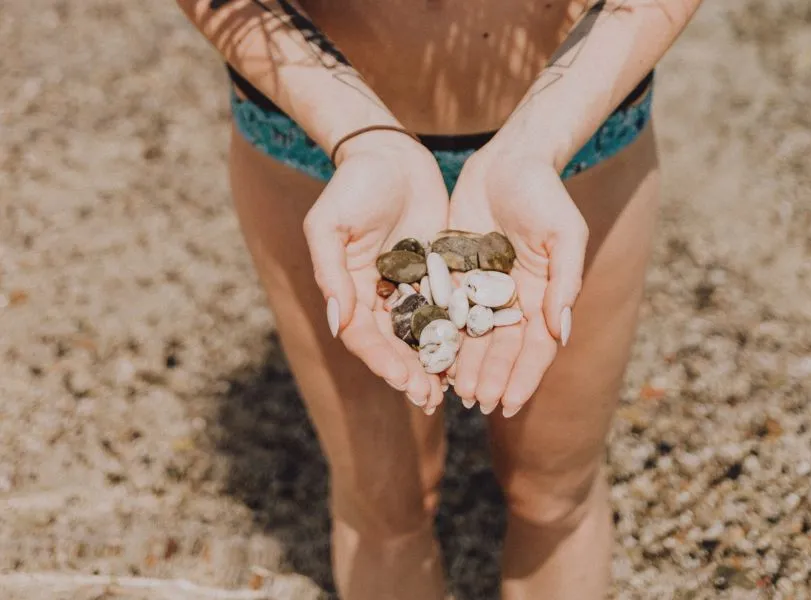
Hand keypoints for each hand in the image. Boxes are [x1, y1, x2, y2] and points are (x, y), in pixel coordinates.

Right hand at [303, 131, 448, 408]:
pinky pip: (447, 309)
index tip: (404, 382)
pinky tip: (473, 354)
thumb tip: (336, 322)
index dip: (383, 362)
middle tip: (431, 399)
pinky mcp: (437, 273)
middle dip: (410, 372)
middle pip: (393, 344)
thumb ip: (332, 272)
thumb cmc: (354, 185)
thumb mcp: (331, 225)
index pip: (364, 336)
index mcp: (350, 289)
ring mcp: (409, 286)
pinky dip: (456, 333)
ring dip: (433, 363)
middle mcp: (378, 295)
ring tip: (451, 392)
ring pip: (422, 334)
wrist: (390, 154)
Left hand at [447, 135, 587, 416]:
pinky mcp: (456, 272)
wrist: (509, 160)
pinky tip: (433, 359)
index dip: (524, 376)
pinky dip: (443, 335)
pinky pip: (448, 310)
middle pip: (503, 348)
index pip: (536, 346)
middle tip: (477, 404)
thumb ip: (564, 282)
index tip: (510, 403)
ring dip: (467, 366)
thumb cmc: (544, 194)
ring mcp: (483, 287)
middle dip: (492, 377)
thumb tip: (561, 333)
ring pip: (475, 336)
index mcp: (543, 294)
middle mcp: (513, 297)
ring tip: (456, 392)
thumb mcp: (564, 234)